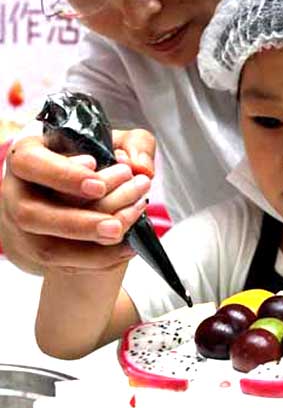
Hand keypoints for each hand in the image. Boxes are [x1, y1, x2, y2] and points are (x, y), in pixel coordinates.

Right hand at [0, 129, 155, 272]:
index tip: (98, 185)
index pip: (31, 163)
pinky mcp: (39, 252)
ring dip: (91, 244)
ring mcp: (23, 227)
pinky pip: (64, 265)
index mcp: (28, 156)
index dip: (63, 175)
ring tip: (128, 230)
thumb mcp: (117, 142)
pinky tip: (128, 247)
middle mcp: (17, 193)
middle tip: (117, 224)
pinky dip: (100, 259)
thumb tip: (141, 167)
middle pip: (31, 215)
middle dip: (78, 223)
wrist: (80, 192)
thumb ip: (136, 144)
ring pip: (46, 247)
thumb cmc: (96, 161)